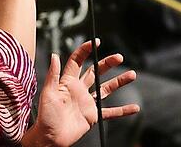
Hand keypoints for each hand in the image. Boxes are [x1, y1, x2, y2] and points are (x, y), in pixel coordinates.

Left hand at [22, 40, 138, 146]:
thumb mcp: (48, 93)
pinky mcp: (93, 115)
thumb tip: (54, 55)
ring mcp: (88, 102)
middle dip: (107, 63)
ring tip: (132, 74)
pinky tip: (134, 107)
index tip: (95, 42)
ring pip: (106, 88)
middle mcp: (79, 89)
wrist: (51, 137)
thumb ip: (53, 74)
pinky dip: (123, 110)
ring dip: (119, 82)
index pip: (77, 61)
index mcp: (67, 81)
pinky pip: (111, 111)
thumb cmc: (46, 115)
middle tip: (119, 56)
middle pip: (95, 71)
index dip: (85, 50)